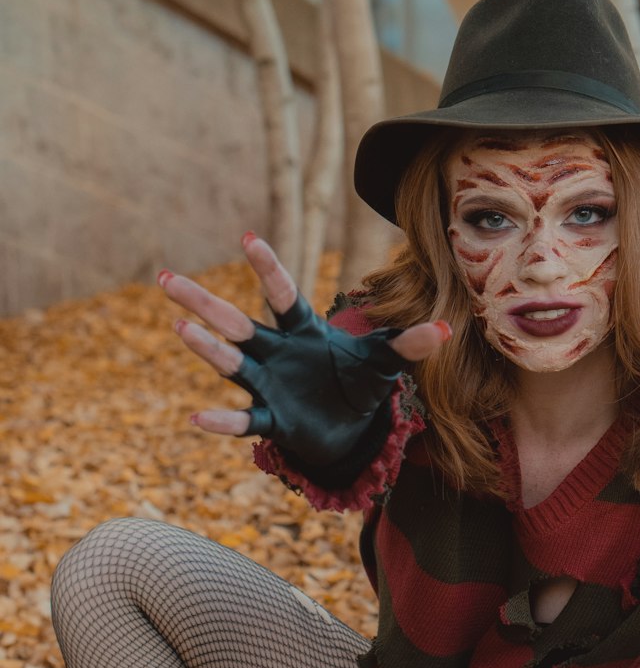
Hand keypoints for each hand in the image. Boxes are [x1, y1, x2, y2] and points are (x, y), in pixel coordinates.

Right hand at [160, 235, 449, 461]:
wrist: (349, 429)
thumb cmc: (359, 385)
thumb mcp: (386, 364)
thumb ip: (410, 344)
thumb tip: (446, 329)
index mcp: (303, 331)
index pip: (282, 294)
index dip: (267, 268)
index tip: (246, 238)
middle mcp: (276, 353)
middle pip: (236, 322)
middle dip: (203, 302)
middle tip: (166, 278)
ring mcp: (268, 385)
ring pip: (230, 362)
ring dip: (207, 348)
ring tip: (179, 328)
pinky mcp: (271, 419)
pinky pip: (243, 420)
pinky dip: (223, 422)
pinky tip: (197, 420)